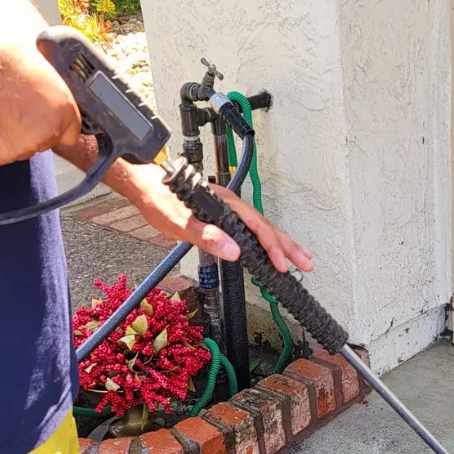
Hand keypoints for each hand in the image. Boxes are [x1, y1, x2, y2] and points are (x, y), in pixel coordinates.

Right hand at [0, 15, 80, 165]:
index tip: (44, 117)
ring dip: (12, 134)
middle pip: (46, 140)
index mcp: (63, 108)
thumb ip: (48, 84)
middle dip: (32, 128)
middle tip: (11, 104)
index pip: (71, 132)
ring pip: (23, 148)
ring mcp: (24, 147)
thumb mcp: (34, 59)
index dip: (55, 123)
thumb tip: (47, 86)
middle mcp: (49, 132)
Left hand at [121, 162, 313, 273]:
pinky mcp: (225, 217)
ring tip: (300, 259)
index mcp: (226, 205)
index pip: (257, 228)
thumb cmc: (161, 202)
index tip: (281, 266)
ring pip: (263, 228)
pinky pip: (253, 229)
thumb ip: (207, 236)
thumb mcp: (181, 222)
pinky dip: (267, 241)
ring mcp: (230, 211)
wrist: (146, 187)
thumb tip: (234, 251)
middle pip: (267, 227)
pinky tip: (272, 249)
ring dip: (283, 245)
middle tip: (307, 264)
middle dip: (289, 247)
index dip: (272, 248)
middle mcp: (232, 206)